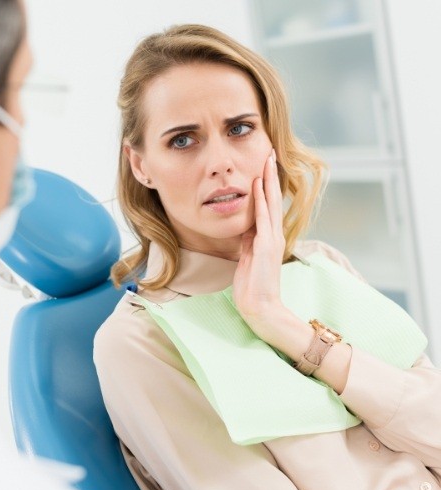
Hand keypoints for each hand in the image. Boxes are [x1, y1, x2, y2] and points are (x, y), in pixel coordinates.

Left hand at [232, 149, 285, 340]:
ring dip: (267, 182)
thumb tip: (245, 227)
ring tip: (267, 160)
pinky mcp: (266, 247)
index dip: (265, 185)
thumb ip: (249, 241)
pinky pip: (262, 219)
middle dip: (269, 175)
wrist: (261, 307)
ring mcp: (271, 240)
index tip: (263, 165)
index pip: (268, 205)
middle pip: (272, 199)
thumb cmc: (253, 285)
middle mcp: (273, 235)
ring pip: (269, 204)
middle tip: (269, 153)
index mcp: (268, 237)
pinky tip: (257, 186)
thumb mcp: (248, 257)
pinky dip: (260, 201)